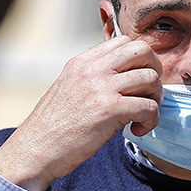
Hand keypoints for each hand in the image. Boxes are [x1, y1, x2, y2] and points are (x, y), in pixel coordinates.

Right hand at [0, 36, 162, 190]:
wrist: (35, 149)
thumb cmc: (54, 126)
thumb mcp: (69, 88)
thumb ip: (93, 77)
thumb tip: (124, 77)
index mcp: (82, 62)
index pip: (124, 41)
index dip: (140, 59)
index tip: (139, 80)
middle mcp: (92, 69)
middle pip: (142, 50)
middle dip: (155, 71)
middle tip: (149, 93)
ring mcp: (101, 87)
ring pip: (150, 78)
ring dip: (155, 98)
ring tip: (144, 115)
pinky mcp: (109, 110)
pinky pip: (149, 106)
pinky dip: (152, 120)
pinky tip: (138, 129)